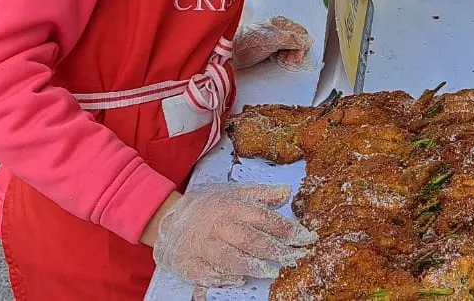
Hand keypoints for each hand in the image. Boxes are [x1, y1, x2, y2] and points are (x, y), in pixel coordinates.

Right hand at [152, 184, 315, 287]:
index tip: (305, 237)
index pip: (263, 217)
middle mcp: (217, 225)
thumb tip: (286, 193)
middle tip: (294, 258)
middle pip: (248, 239)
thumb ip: (260, 195)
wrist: (167, 220)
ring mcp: (201, 245)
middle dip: (274, 250)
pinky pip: (205, 273)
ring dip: (251, 266)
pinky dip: (222, 278)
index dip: (286, 228)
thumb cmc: (207, 207)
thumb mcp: (233, 194)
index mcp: (230, 206)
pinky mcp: (188, 263)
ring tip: (270, 272)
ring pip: (228, 257)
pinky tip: (238, 280)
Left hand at [235, 16, 313, 68]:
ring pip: (291, 49)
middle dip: (296, 52)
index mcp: (281, 24)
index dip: (302, 46)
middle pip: (297, 42)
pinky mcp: (268, 51)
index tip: (297, 56)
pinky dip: (283, 59)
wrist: (229, 53)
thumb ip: (292, 39)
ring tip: (283, 61)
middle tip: (290, 60)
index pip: (301, 33)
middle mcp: (278, 31)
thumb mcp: (273, 39)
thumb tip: (307, 41)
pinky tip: (278, 61)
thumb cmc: (248, 42)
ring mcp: (273, 41)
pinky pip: (283, 54)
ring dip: (290, 56)